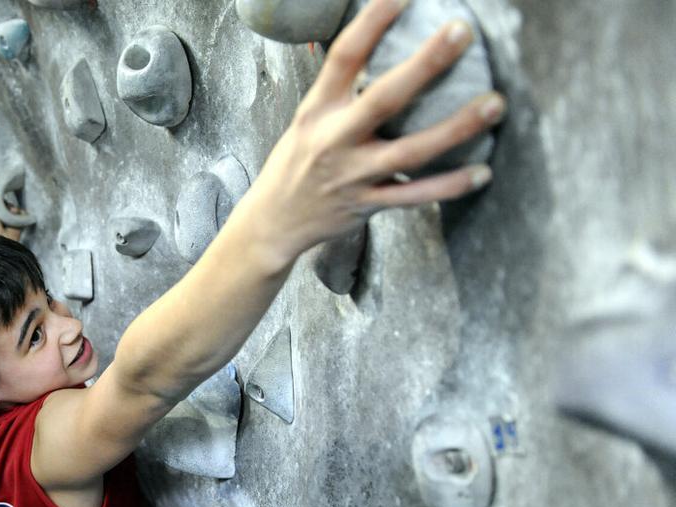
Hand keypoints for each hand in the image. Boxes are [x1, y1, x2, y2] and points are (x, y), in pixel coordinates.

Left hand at [0, 184, 22, 241]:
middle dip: (6, 203)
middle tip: (4, 206)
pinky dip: (20, 214)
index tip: (0, 193)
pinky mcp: (19, 222)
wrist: (2, 238)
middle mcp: (2, 215)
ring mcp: (11, 219)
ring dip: (13, 209)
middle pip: (7, 202)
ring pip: (15, 207)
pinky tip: (17, 217)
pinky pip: (22, 213)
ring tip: (10, 215)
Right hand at [245, 0, 505, 252]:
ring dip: (456, 128)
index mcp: (317, 110)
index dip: (372, 22)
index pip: (344, 57)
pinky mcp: (367, 206)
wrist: (273, 222)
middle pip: (384, 99)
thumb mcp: (310, 120)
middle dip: (425, 64)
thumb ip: (344, 92)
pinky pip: (415, 196)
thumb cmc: (297, 164)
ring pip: (410, 152)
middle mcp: (334, 140)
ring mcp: (352, 175)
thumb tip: (393, 53)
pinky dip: (450, 186)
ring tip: (494, 104)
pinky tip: (483, 172)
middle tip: (461, 32)